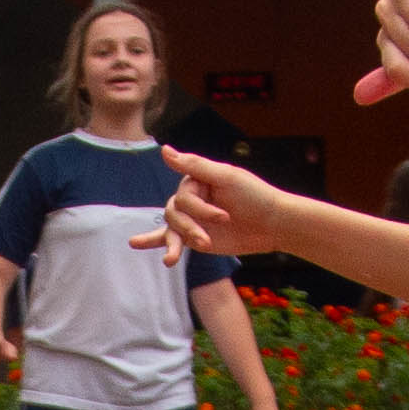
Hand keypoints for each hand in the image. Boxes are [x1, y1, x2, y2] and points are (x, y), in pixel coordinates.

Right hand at [148, 155, 273, 262]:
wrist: (273, 224)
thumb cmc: (255, 196)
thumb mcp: (227, 177)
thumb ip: (195, 166)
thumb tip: (164, 150)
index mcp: (197, 180)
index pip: (183, 196)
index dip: (200, 210)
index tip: (225, 217)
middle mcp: (192, 198)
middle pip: (174, 213)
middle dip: (190, 228)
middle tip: (208, 242)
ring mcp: (193, 218)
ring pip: (171, 228)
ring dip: (174, 243)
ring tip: (171, 259)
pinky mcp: (196, 238)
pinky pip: (169, 238)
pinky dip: (152, 241)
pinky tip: (135, 243)